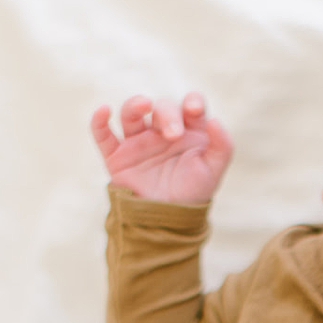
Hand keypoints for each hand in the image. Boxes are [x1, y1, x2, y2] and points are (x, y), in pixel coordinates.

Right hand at [90, 93, 233, 204]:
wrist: (167, 221)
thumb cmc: (192, 193)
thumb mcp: (213, 171)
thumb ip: (223, 146)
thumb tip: (214, 121)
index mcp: (188, 131)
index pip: (191, 106)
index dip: (193, 102)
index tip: (193, 110)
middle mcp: (162, 131)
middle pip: (162, 108)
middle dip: (167, 114)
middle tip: (172, 134)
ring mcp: (138, 141)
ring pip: (132, 113)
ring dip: (135, 105)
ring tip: (144, 105)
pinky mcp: (118, 155)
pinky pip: (103, 134)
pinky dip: (99, 121)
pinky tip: (104, 111)